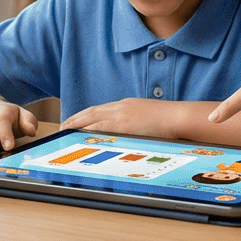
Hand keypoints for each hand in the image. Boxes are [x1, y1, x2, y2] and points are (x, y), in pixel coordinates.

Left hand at [61, 98, 180, 138]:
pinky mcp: (123, 125)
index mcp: (126, 105)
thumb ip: (136, 122)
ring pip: (91, 118)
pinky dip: (86, 130)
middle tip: (63, 126)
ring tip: (64, 131)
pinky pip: (99, 127)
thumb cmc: (168, 120)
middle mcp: (120, 107)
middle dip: (75, 118)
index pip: (99, 109)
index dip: (84, 115)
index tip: (75, 120)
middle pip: (91, 111)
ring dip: (76, 124)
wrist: (177, 117)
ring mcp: (121, 115)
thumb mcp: (148, 117)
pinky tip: (77, 135)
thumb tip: (130, 132)